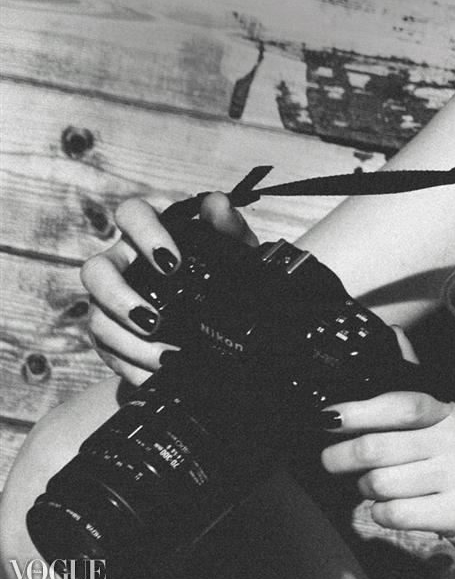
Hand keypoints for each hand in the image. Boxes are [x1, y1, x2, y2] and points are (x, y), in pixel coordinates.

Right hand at [80, 192, 257, 384]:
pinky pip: (109, 353)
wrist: (216, 327)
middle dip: (119, 297)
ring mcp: (110, 304)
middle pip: (95, 271)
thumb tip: (220, 205)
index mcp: (148, 236)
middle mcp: (122, 266)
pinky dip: (134, 367)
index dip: (145, 234)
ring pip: (98, 318)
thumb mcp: (234, 253)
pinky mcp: (111, 338)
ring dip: (130, 341)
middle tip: (155, 319)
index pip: (131, 214)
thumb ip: (228, 228)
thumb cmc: (218, 275)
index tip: (173, 263)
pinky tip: (156, 374)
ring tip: (165, 356)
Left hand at [319, 392, 454, 570]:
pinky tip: (392, 508)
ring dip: (366, 489)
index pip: (401, 404)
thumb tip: (393, 334)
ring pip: (382, 483)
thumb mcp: (451, 419)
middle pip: (380, 447)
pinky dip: (382, 514)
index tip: (329, 416)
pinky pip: (396, 514)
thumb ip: (417, 383)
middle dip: (342, 456)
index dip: (359, 410)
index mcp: (452, 411)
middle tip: (330, 460)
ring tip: (375, 486)